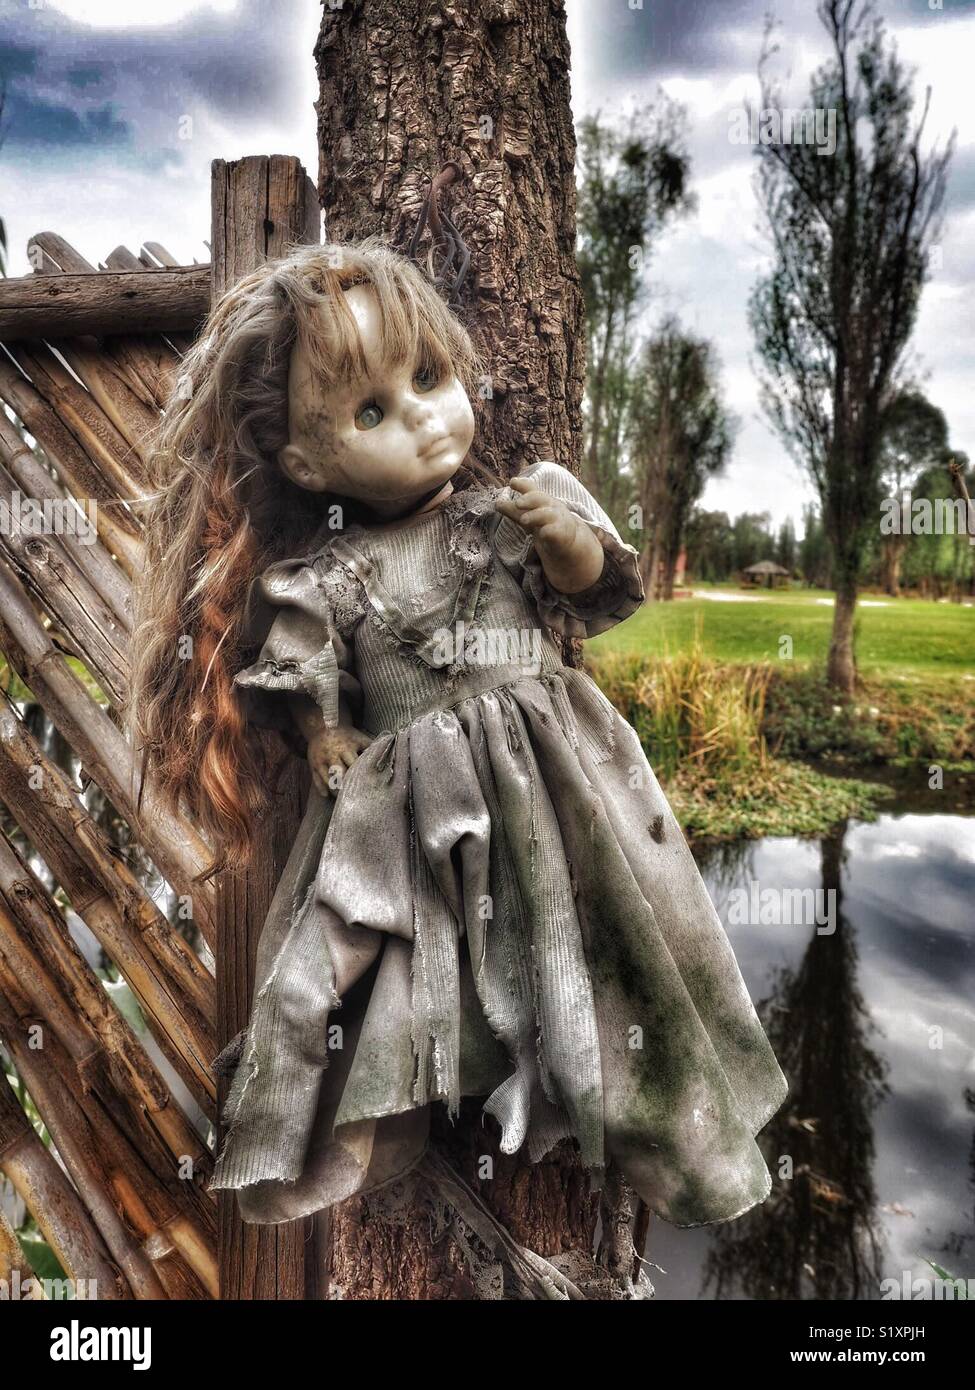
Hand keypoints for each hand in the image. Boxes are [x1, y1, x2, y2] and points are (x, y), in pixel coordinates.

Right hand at [306, 724, 373, 797]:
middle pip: (339, 773)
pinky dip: (321, 788)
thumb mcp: (359, 738)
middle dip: (346, 785)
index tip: (367, 786)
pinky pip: (315, 779)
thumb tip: (387, 758)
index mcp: (346, 747)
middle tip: (354, 796)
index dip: (360, 776)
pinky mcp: (312, 764)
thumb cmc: (346, 735)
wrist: (322, 725)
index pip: (354, 765)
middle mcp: (332, 754)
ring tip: (342, 798)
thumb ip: (372, 748)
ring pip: (327, 778)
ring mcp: (321, 760)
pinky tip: (326, 795)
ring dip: (334, 789)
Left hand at [495, 475, 604, 592]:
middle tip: (517, 503)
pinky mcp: (561, 535)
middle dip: (529, 499)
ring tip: (524, 520)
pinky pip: (555, 532)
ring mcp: (557, 520)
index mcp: (541, 500)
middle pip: (539, 498)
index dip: (523, 485)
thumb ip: (514, 509)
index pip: (531, 489)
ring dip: (535, 516)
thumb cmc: (546, 523)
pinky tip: (543, 533)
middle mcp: (549, 506)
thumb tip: (496, 503)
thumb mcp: (530, 514)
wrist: (568, 540)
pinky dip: (549, 531)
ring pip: (546, 515)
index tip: (512, 482)